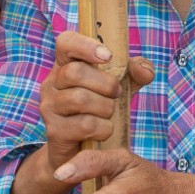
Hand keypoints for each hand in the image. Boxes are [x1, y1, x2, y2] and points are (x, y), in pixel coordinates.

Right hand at [36, 30, 153, 177]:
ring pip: (79, 99)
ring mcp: (49, 106)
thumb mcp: (121, 87)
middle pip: (74, 72)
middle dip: (105, 83)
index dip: (85, 45)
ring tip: (109, 113)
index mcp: (66, 64)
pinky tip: (104, 130)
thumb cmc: (100, 110)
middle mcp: (52, 82)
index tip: (107, 56)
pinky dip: (103, 128)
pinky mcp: (54, 130)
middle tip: (116, 93)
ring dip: (105, 107)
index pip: (65, 42)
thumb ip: (135, 73)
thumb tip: (145, 71)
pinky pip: (83, 125)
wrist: (81, 151)